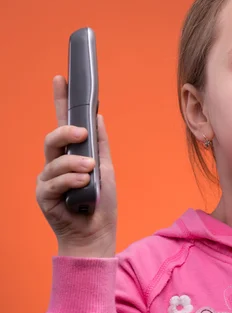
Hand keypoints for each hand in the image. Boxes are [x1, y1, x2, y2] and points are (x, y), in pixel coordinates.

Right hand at [36, 75, 117, 256]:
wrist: (97, 234)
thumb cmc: (101, 204)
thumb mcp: (106, 169)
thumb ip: (100, 145)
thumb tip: (97, 116)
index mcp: (71, 156)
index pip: (62, 124)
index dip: (60, 101)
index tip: (62, 79)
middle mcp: (56, 165)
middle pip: (52, 138)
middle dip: (66, 132)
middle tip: (81, 133)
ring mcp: (48, 180)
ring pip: (54, 160)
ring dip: (75, 163)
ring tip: (90, 171)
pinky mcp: (44, 196)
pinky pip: (53, 181)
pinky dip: (70, 179)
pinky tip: (83, 182)